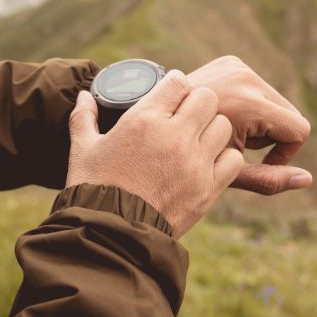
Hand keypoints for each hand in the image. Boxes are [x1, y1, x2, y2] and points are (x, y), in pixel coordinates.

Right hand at [66, 71, 244, 237]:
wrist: (110, 235)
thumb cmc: (93, 189)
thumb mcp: (83, 149)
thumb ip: (84, 117)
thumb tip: (84, 95)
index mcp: (144, 119)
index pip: (178, 81)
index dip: (175, 86)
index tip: (170, 98)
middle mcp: (174, 136)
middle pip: (207, 98)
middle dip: (197, 105)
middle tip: (186, 119)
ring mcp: (194, 162)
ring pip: (224, 126)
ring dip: (212, 130)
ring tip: (197, 142)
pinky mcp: (208, 189)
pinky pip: (234, 160)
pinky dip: (224, 160)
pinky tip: (207, 165)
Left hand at [187, 55, 312, 194]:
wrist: (155, 120)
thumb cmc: (189, 155)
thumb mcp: (229, 171)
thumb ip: (269, 178)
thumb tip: (308, 180)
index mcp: (249, 104)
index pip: (298, 130)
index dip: (284, 153)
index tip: (259, 162)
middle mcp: (246, 77)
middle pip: (289, 115)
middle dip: (270, 136)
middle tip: (237, 145)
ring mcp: (238, 66)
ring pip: (276, 102)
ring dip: (260, 121)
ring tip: (228, 129)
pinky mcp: (231, 61)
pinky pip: (259, 88)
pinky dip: (249, 105)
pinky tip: (224, 114)